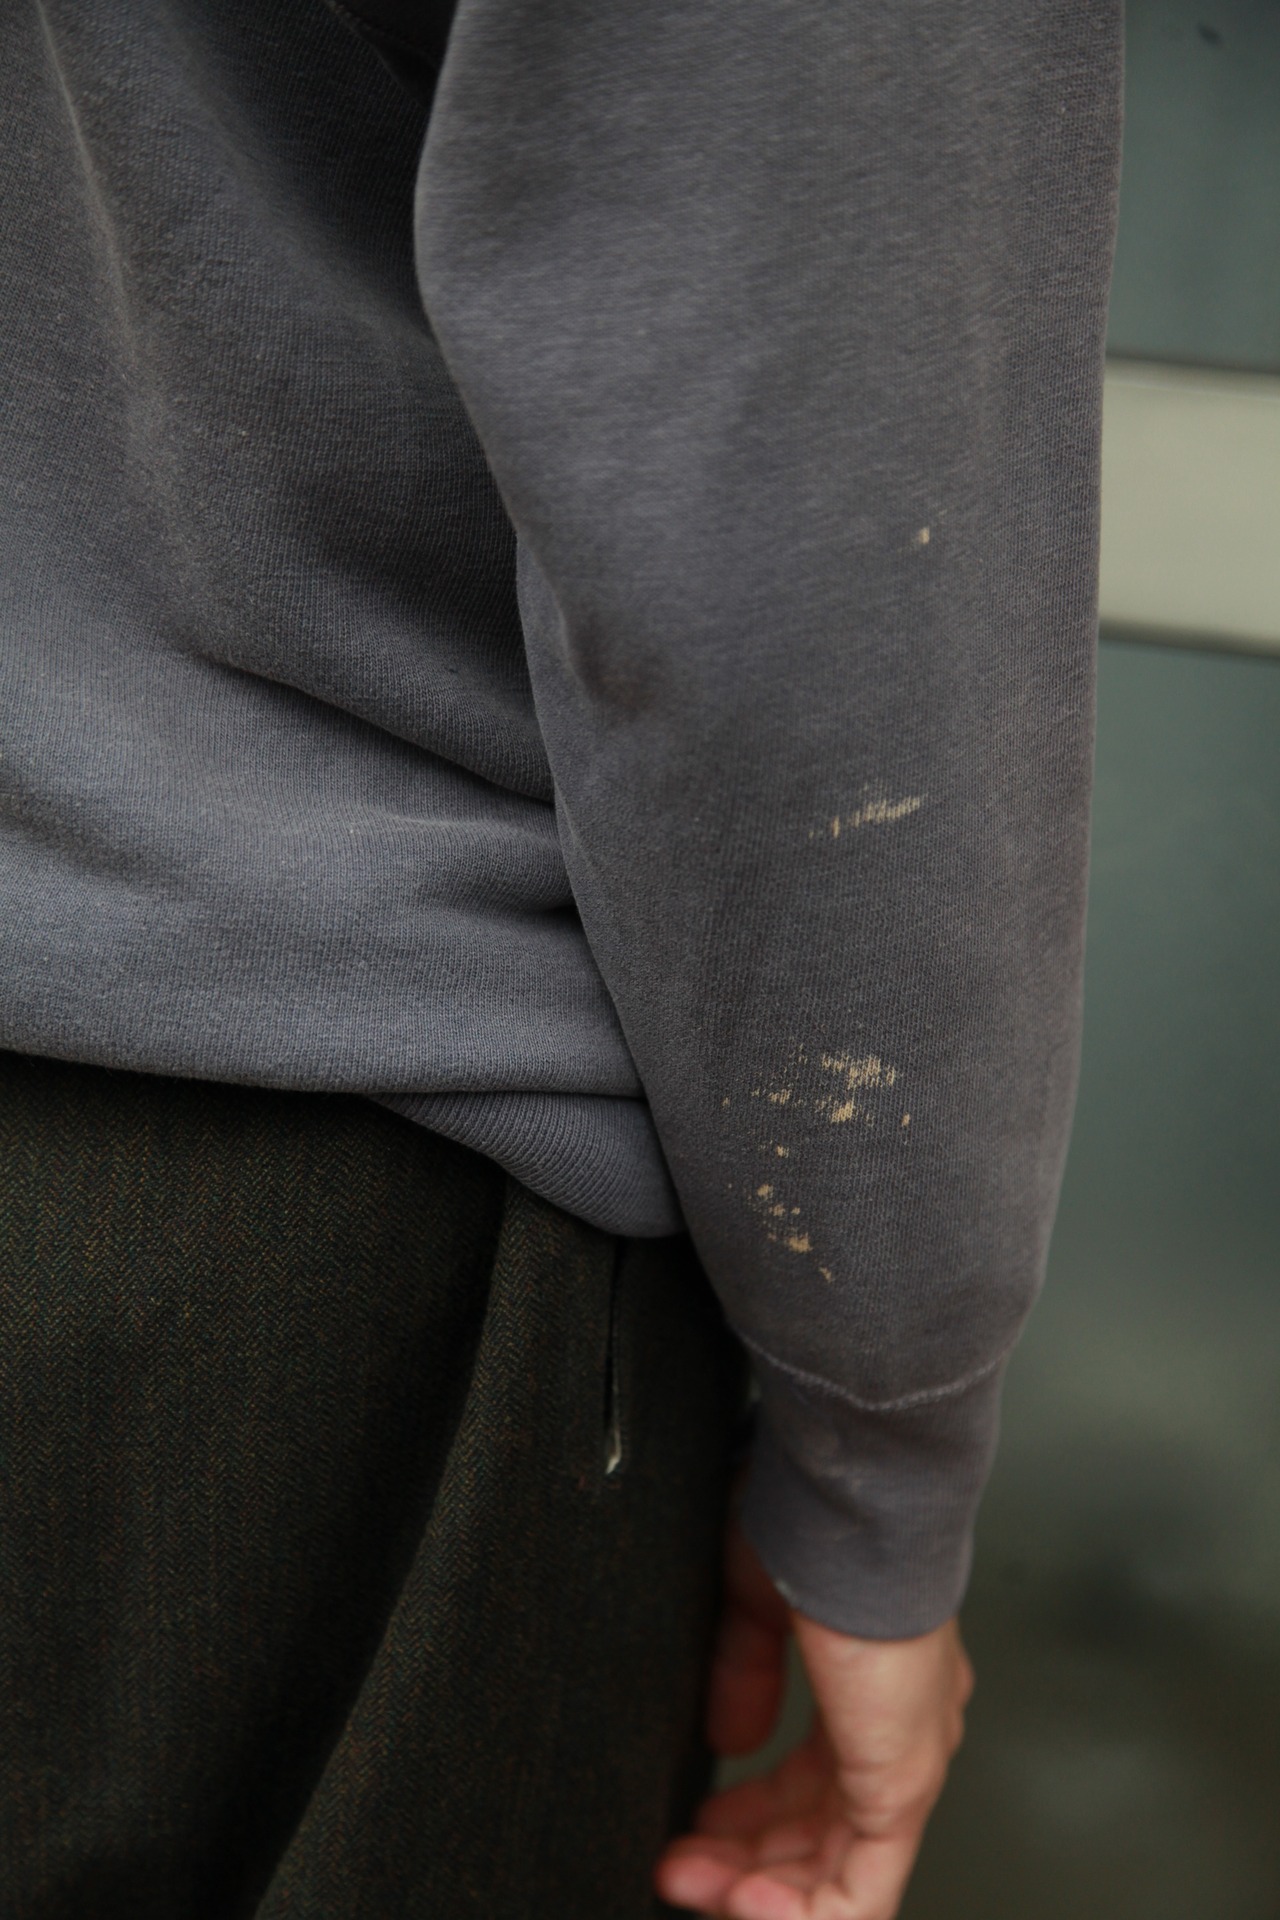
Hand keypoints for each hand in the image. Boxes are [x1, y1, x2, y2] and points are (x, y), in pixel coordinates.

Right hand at [655, 1516, 972, 1919]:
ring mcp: (908, 1759)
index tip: (694, 1824)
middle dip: (743, 1864)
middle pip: (824, 1837)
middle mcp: (902, 1729)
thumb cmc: (814, 1521)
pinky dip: (796, 1913)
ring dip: (757, 1893)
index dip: (751, 1816)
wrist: (851, 1498)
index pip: (818, 1784)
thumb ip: (746, 1675)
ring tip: (691, 1884)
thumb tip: (732, 1741)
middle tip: (678, 1865)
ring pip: (841, 1876)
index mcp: (875, 1687)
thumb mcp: (757, 1605)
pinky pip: (859, 1891)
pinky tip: (739, 1900)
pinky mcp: (900, 1782)